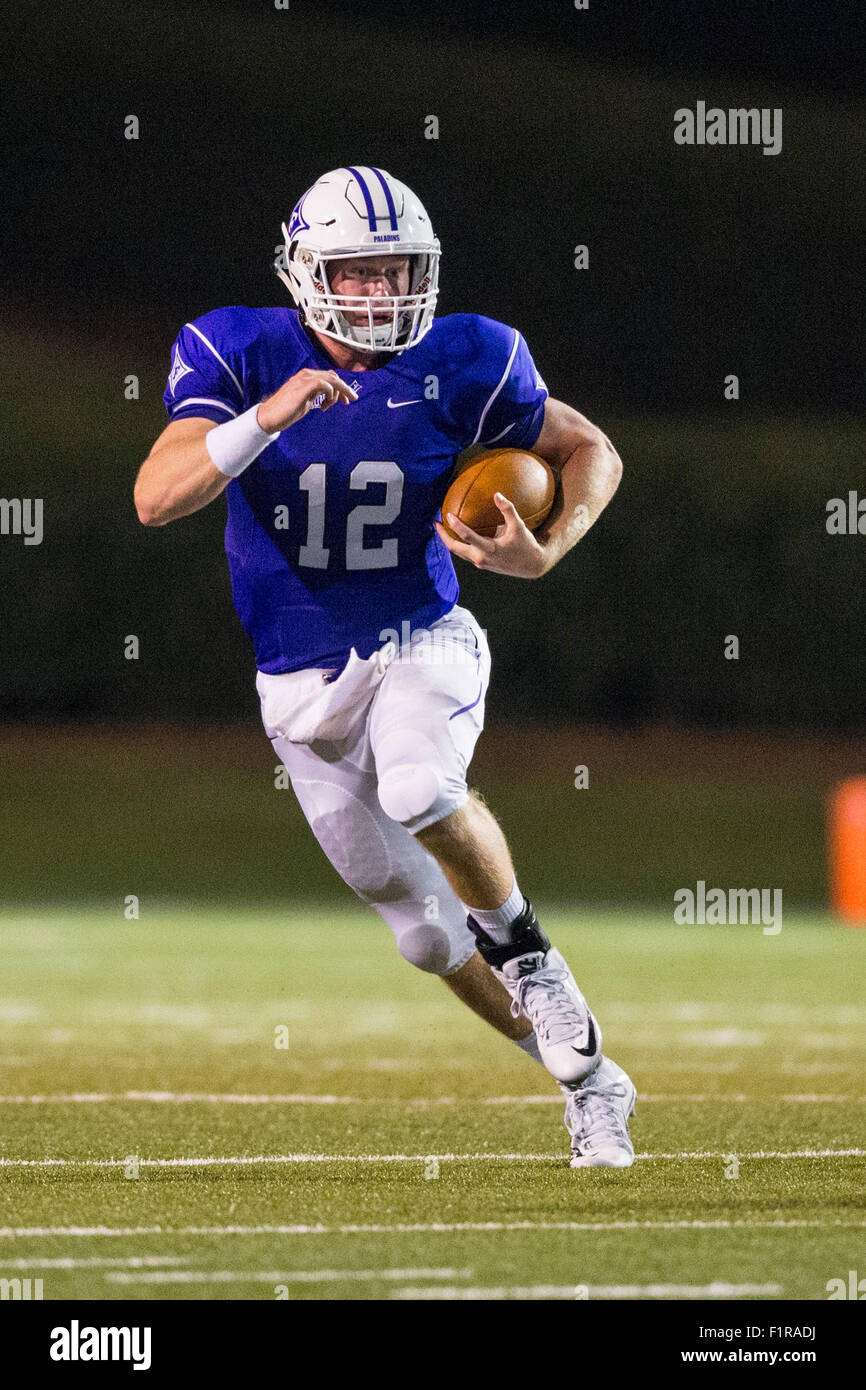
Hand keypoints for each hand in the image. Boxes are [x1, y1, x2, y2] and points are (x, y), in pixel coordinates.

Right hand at [256, 369, 357, 432]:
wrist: (270, 417)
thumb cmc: (285, 411)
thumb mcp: (305, 401)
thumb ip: (316, 395)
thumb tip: (327, 396)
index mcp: (306, 377)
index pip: (329, 377)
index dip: (340, 387)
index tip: (345, 401)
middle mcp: (305, 375)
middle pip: (333, 376)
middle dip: (345, 389)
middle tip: (350, 400)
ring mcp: (304, 379)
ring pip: (331, 379)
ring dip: (340, 391)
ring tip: (341, 403)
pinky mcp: (303, 387)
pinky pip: (324, 384)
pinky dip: (330, 393)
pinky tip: (326, 405)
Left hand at [435, 492, 550, 578]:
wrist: (531, 566)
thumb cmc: (526, 545)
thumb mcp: (519, 526)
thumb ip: (508, 509)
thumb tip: (497, 494)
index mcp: (489, 550)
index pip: (468, 537)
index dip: (456, 526)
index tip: (447, 515)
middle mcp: (481, 558)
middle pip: (455, 548)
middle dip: (443, 537)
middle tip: (435, 523)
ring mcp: (480, 563)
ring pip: (458, 552)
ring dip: (449, 541)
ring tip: (442, 528)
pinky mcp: (482, 564)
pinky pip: (465, 553)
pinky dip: (459, 544)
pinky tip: (458, 534)